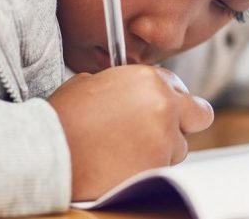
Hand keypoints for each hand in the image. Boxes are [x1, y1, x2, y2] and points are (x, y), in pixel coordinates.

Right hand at [48, 65, 213, 200]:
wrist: (48, 154)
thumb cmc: (63, 119)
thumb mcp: (90, 84)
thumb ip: (121, 84)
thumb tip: (129, 92)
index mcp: (148, 79)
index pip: (177, 84)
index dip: (166, 96)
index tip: (156, 107)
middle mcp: (164, 106)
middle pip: (199, 114)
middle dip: (185, 121)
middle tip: (164, 129)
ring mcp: (164, 139)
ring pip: (180, 147)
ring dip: (162, 149)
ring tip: (128, 151)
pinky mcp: (158, 168)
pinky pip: (164, 168)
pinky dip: (148, 168)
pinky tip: (123, 165)